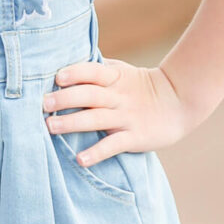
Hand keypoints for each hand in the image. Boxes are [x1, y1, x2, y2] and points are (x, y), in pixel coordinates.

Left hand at [41, 58, 193, 167]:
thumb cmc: (141, 87)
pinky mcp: (135, 137)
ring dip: (72, 123)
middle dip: (65, 98)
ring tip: (50, 127)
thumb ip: (97, 69)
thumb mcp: (122, 72)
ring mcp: (127, 117)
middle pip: (89, 94)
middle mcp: (118, 96)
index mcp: (115, 78)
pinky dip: (97, 153)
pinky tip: (80, 159)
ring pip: (96, 119)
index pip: (92, 72)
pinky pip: (113, 145)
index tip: (57, 78)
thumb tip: (66, 63)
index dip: (75, 73)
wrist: (179, 102)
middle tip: (43, 103)